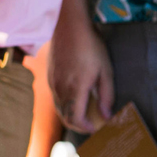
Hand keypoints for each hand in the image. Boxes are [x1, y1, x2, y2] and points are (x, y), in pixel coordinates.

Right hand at [50, 14, 113, 132]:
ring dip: (71, 115)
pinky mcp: (49, 77)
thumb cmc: (91, 47)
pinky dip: (65, 104)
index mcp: (75, 89)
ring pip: (59, 108)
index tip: (96, 128)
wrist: (68, 27)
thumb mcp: (105, 71)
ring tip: (85, 113)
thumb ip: (106, 95)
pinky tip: (76, 98)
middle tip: (91, 125)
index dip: (85, 128)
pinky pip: (56, 98)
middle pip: (65, 117)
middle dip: (78, 125)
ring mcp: (52, 83)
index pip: (75, 119)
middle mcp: (60, 89)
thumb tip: (107, 115)